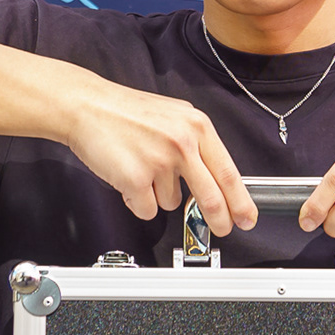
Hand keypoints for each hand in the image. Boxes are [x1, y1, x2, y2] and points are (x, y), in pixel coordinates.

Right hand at [57, 77, 257, 236]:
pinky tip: (128, 177)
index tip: (247, 216)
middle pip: (211, 196)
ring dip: (158, 195)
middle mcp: (183, 142)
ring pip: (172, 202)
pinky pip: (146, 209)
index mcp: (197, 126)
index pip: (228, 171)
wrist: (88, 106)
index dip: (241, 200)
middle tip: (222, 228)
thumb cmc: (126, 112)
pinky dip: (137, 201)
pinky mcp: (136, 178)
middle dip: (219, 219)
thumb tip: (215, 173)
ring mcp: (160, 161)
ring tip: (142, 167)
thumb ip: (196, 141)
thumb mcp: (174, 115)